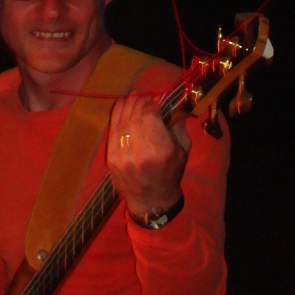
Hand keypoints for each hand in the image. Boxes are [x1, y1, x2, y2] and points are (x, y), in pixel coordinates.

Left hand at [107, 95, 190, 217]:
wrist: (151, 201)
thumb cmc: (171, 173)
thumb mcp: (183, 150)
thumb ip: (177, 125)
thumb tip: (170, 102)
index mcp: (162, 150)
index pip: (151, 116)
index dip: (150, 102)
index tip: (153, 98)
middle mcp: (141, 153)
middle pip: (135, 116)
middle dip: (138, 101)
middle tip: (141, 94)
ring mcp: (123, 156)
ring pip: (122, 121)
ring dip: (126, 105)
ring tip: (132, 96)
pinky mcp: (111, 159)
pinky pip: (112, 131)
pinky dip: (116, 115)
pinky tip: (121, 105)